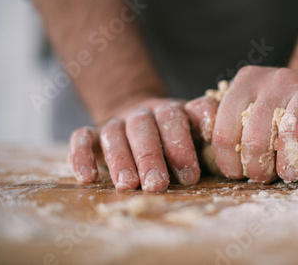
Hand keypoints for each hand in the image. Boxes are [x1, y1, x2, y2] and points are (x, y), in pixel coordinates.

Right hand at [68, 98, 200, 191]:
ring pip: (115, 133)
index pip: (177, 119)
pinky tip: (87, 178)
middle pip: (145, 128)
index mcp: (172, 112)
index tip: (190, 176)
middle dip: (151, 157)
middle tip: (157, 185)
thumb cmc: (175, 136)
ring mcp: (118, 121)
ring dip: (120, 159)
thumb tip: (217, 135)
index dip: (182, 145)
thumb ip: (206, 130)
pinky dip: (80, 155)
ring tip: (127, 185)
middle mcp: (144, 114)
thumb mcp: (194, 131)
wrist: (140, 118)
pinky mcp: (93, 132)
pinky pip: (82, 138)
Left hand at [187, 66, 297, 182]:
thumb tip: (201, 133)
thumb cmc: (276, 108)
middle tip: (264, 177)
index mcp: (247, 82)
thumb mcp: (244, 103)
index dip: (228, 163)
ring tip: (291, 174)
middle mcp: (277, 79)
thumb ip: (217, 116)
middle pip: (257, 139)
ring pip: (294, 138)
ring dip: (291, 168)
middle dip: (258, 170)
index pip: (224, 131)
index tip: (237, 174)